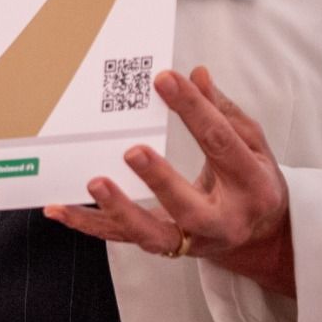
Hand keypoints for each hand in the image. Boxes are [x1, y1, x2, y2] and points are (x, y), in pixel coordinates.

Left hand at [45, 66, 295, 297]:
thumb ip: (223, 110)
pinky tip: (59, 208)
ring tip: (94, 183)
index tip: (165, 80)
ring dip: (120, 210)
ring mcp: (192, 239)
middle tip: (133, 150)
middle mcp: (223, 220)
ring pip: (152, 234)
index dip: (193, 109)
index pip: (220, 142)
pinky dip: (89, 224)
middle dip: (160, 180)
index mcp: (251, 184)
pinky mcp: (165, 246)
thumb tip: (196, 74)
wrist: (262, 234)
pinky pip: (122, 237)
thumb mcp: (252, 143)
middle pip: (189, 206)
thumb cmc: (252, 179)